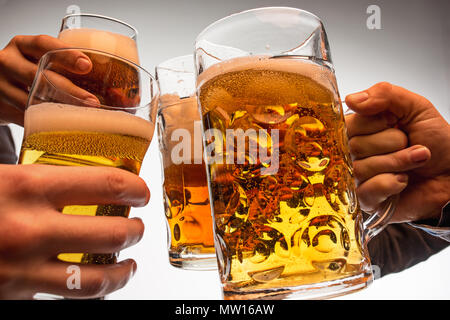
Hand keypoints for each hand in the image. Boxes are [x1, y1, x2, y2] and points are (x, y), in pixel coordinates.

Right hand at [0, 35, 92, 124]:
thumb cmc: (26, 70)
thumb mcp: (38, 59)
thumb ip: (63, 64)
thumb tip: (112, 84)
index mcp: (22, 45)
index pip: (43, 44)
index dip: (66, 54)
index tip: (87, 65)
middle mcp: (8, 62)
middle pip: (39, 76)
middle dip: (69, 90)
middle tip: (93, 102)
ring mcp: (0, 85)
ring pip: (31, 101)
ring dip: (59, 111)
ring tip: (82, 117)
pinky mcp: (0, 107)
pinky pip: (26, 117)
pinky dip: (45, 123)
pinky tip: (64, 127)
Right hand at [0, 164, 149, 298]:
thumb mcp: (3, 178)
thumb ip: (39, 179)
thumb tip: (80, 177)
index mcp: (27, 186)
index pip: (106, 184)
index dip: (135, 189)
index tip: (141, 193)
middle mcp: (29, 228)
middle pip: (112, 233)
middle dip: (135, 231)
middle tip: (136, 227)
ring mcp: (21, 268)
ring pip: (96, 278)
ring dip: (122, 271)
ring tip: (128, 263)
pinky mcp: (14, 296)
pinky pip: (67, 298)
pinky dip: (89, 290)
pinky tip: (93, 281)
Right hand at [345, 82, 449, 222]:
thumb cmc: (436, 142)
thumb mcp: (416, 107)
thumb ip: (384, 94)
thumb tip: (351, 99)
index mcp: (362, 129)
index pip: (347, 124)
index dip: (374, 124)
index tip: (394, 123)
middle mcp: (354, 152)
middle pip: (354, 146)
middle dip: (391, 143)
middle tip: (409, 143)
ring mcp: (358, 177)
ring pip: (361, 168)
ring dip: (397, 163)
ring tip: (415, 161)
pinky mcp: (366, 200)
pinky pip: (367, 190)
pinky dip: (392, 183)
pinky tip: (404, 181)